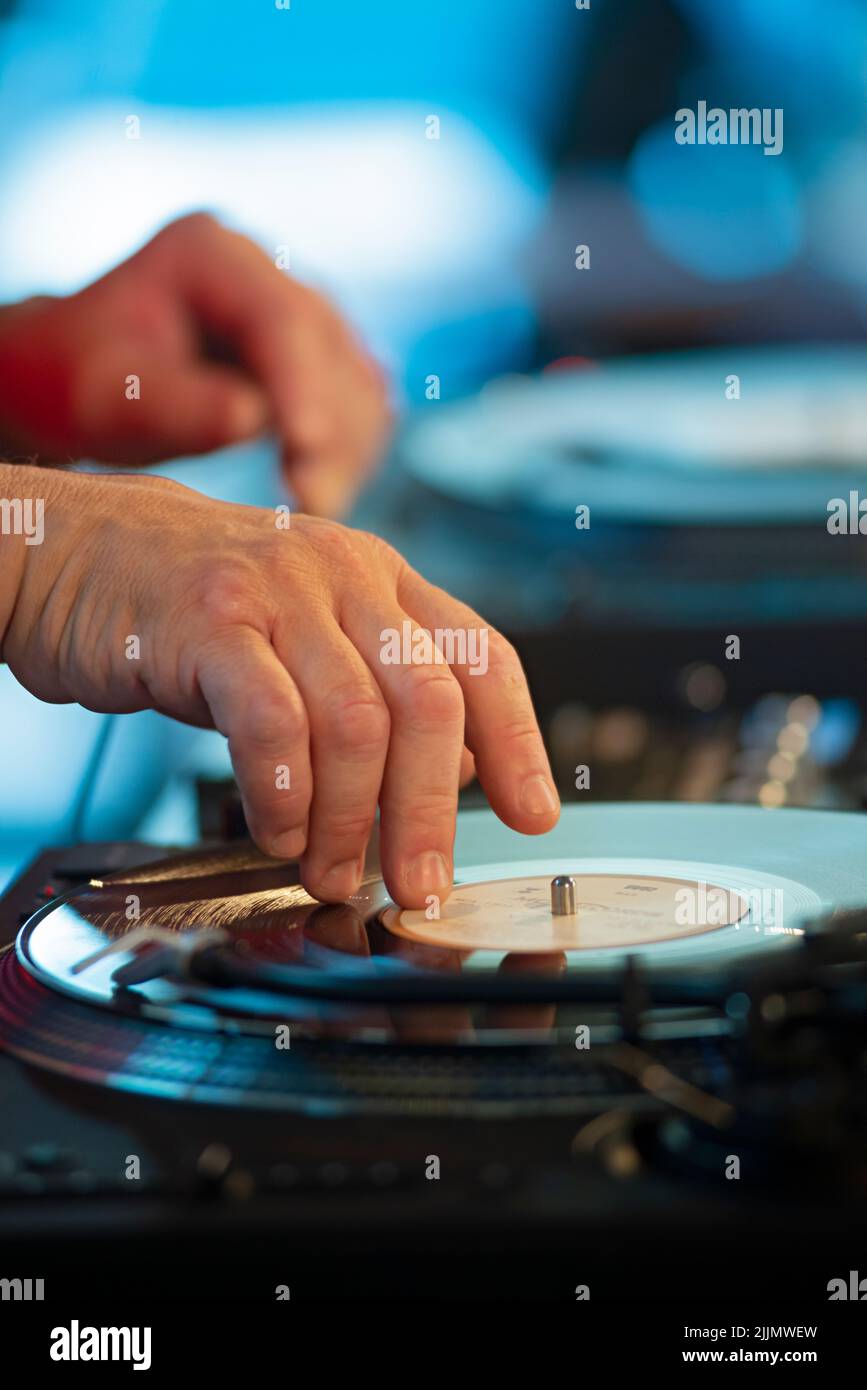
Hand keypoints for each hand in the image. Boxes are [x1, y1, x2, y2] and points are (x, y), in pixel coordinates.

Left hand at [0, 214, 390, 516]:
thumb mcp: (108, 396)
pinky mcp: (319, 357)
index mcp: (209, 253)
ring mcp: (299, 310)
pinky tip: (316, 488)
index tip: (305, 450)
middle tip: (311, 504)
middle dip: (328, 429)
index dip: (302, 385)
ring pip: (358, 380)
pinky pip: (361, 404)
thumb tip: (255, 419)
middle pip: (330, 350)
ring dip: (347, 449)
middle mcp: (266, 270)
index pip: (279, 318)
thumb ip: (181, 407)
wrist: (82, 382)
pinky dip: (350, 451)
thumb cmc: (80, 384)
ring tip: (310, 503)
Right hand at [2, 467, 559, 906]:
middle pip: (427, 701)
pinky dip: (286, 792)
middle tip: (419, 883)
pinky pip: (272, 719)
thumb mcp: (309, 636)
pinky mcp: (209, 618)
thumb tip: (458, 769)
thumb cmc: (198, 610)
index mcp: (384, 579)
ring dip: (350, 819)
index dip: (518, 742)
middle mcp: (345, 573)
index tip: (535, 814)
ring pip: (356, 721)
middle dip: (429, 810)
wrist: (80, 551)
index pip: (481, 659)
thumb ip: (381, 691)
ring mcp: (278, 588)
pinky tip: (277, 830)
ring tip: (331, 871)